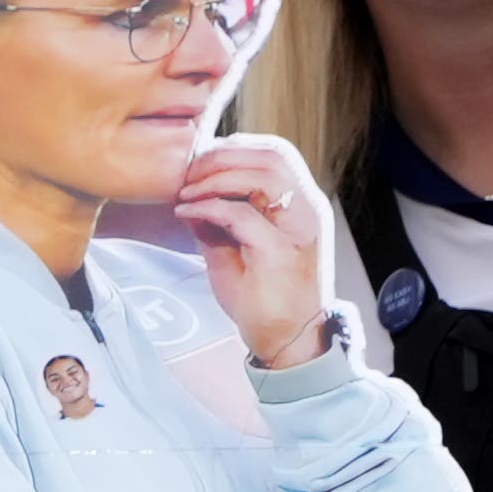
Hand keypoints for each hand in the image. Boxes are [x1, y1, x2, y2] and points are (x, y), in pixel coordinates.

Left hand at [171, 133, 334, 366]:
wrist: (290, 343)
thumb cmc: (266, 300)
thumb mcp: (234, 253)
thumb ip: (217, 223)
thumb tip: (189, 199)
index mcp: (301, 206)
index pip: (276, 153)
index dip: (235, 148)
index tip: (199, 161)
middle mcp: (306, 211)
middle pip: (271, 155)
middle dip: (222, 155)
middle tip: (188, 172)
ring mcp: (297, 230)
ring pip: (263, 175)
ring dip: (216, 176)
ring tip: (187, 191)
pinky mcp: (279, 253)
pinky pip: (241, 215)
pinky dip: (208, 207)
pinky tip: (186, 213)